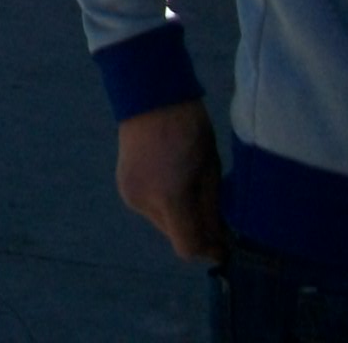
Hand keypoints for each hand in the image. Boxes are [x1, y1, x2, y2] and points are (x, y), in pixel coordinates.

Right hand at [115, 101, 229, 263]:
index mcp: (169, 198)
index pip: (188, 246)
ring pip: (162, 224)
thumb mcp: (210, 171)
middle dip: (195, 230)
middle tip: (212, 213)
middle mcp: (144, 202)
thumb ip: (211, 210)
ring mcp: (129, 195)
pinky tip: (172, 183)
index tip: (223, 245)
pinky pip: (150, 208)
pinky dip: (164, 205)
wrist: (152, 97)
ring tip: (190, 192)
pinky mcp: (123, 186)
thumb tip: (217, 237)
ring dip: (178, 218)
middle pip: (175, 236)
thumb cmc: (191, 129)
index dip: (209, 250)